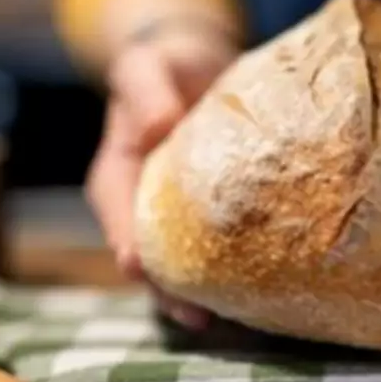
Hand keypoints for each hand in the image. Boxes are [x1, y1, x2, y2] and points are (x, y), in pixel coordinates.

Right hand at [86, 23, 237, 329]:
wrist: (201, 66)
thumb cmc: (166, 63)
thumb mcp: (146, 65)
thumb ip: (145, 90)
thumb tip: (157, 127)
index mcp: (118, 176)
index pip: (117, 218)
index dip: (128, 246)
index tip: (142, 271)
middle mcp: (146, 205)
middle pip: (152, 257)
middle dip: (169, 290)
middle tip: (197, 317)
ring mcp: (181, 215)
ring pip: (187, 261)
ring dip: (205, 291)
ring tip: (234, 317)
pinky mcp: (216, 214)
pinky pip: (223, 244)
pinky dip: (237, 266)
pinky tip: (263, 286)